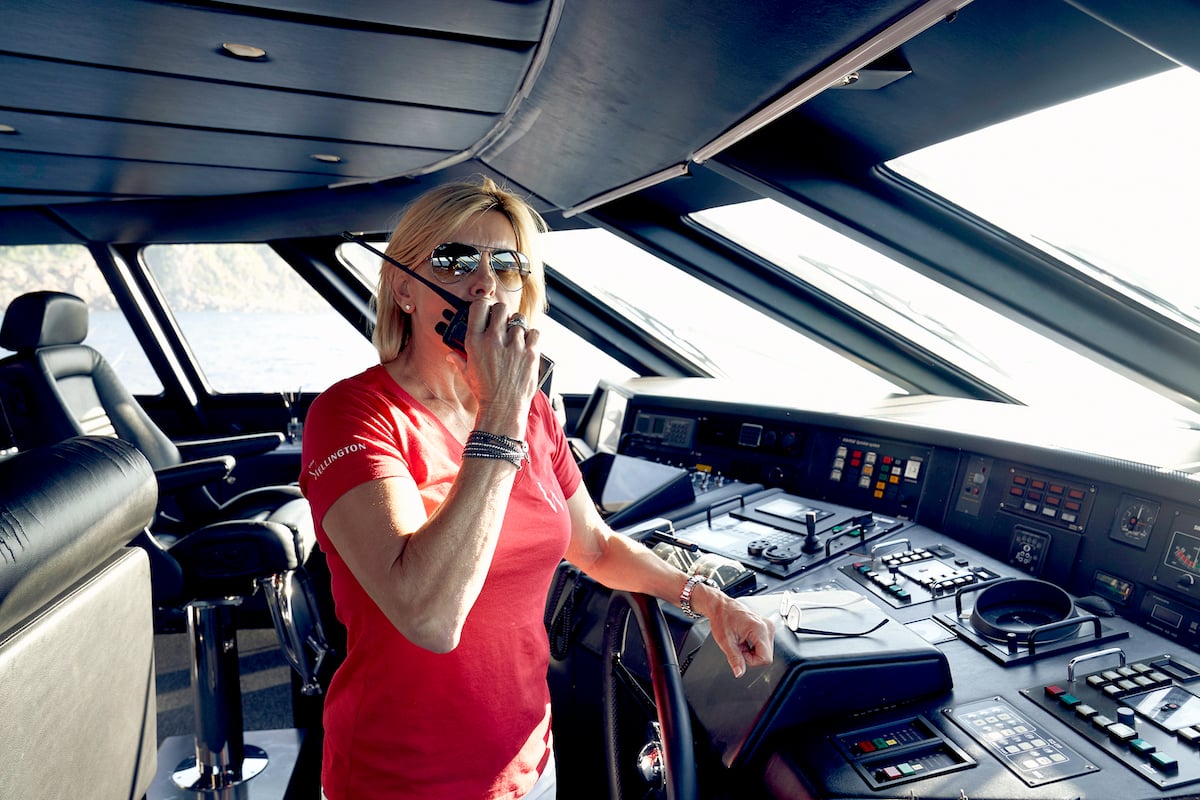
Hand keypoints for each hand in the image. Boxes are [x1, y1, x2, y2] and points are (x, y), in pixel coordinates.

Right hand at [453, 299, 539, 423]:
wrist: (502, 409)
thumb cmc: (484, 393)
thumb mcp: (467, 375)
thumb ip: (459, 361)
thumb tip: (450, 355)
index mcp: (475, 342)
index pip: (479, 306)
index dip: (484, 306)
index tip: (487, 311)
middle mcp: (494, 340)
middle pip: (501, 308)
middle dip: (502, 313)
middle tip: (502, 323)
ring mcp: (513, 346)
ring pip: (519, 320)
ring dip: (517, 326)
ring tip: (515, 337)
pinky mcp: (530, 353)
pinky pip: (534, 332)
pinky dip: (531, 336)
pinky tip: (526, 344)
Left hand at [705, 594, 774, 677]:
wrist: (721, 606)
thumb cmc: (722, 618)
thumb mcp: (725, 641)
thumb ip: (734, 659)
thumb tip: (739, 673)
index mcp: (759, 629)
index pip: (766, 658)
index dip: (751, 660)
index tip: (741, 652)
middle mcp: (767, 626)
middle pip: (767, 655)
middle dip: (751, 655)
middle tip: (739, 645)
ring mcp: (768, 626)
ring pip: (766, 651)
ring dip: (753, 650)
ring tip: (741, 640)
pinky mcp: (767, 627)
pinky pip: (765, 644)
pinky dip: (754, 645)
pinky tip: (745, 638)